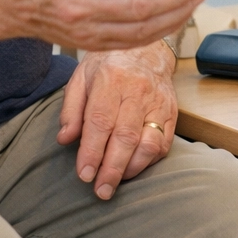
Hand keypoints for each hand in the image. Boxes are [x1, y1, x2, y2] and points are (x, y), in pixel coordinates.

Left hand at [57, 40, 177, 198]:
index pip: (101, 121)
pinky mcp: (171, 112)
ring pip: (149, 143)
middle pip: (126, 137)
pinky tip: (134, 167)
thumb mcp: (81, 76)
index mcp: (111, 79)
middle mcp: (138, 91)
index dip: (92, 151)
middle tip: (101, 190)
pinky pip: (164, 143)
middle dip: (112, 169)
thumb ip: (71, 108)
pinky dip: (149, 161)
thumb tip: (65, 138)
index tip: (84, 174)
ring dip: (132, 168)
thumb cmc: (110, 63)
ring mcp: (158, 102)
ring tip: (116, 182)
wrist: (147, 48)